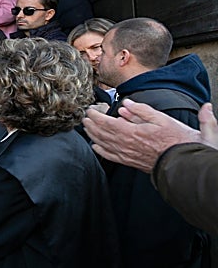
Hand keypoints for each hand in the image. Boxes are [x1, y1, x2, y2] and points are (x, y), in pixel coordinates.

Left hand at [83, 100, 209, 172]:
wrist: (182, 161)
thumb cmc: (174, 139)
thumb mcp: (160, 119)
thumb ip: (141, 110)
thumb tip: (126, 104)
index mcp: (131, 132)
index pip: (106, 123)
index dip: (95, 116)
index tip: (89, 110)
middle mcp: (125, 144)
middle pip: (101, 133)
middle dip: (91, 124)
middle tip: (85, 117)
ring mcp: (126, 154)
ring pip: (103, 144)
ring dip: (92, 135)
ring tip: (87, 127)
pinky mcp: (129, 162)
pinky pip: (110, 156)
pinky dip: (100, 150)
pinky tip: (95, 146)